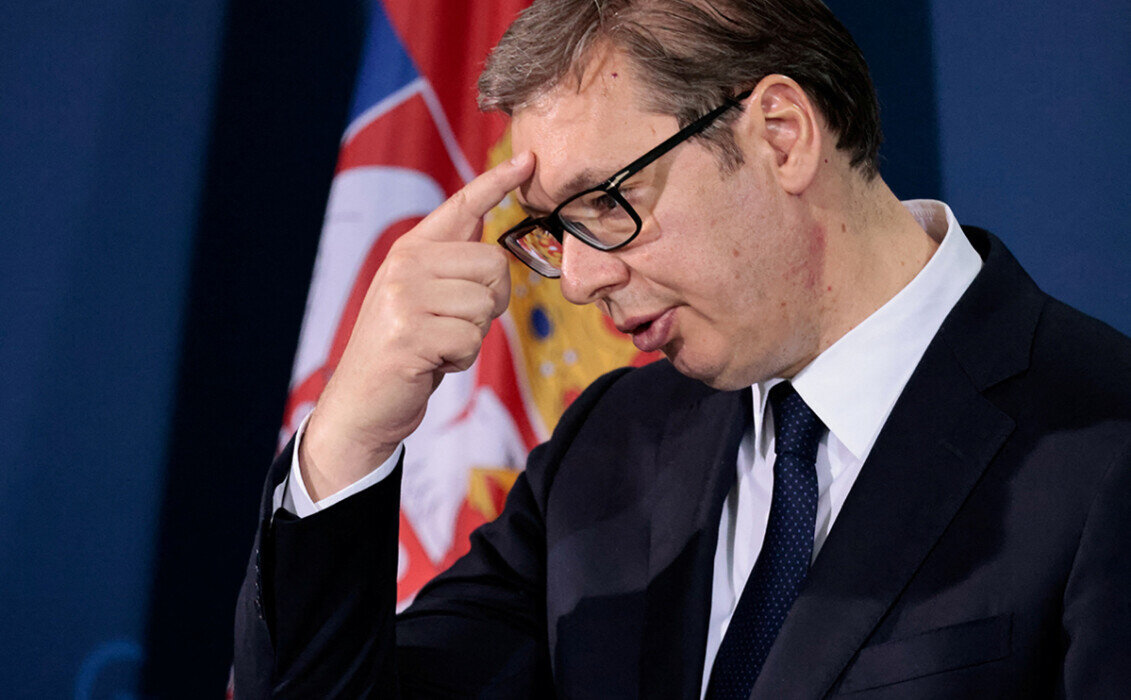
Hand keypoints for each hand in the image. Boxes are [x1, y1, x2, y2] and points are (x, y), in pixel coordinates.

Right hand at [299, 152, 534, 499]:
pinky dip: (460, 360)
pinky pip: (470, 341)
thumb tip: (490, 237)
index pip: (461, 207)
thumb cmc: (403, 352)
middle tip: (456, 324)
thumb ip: (451, 267)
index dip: (496, 183)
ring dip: (471, 336)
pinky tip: (431, 362)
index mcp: (410, 251)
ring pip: (484, 306)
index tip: (528, 161)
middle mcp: (405, 265)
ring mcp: (403, 298)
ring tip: (436, 345)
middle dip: (490, 303)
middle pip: (493, 265)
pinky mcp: (409, 334)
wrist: (361, 405)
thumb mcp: (422, 299)